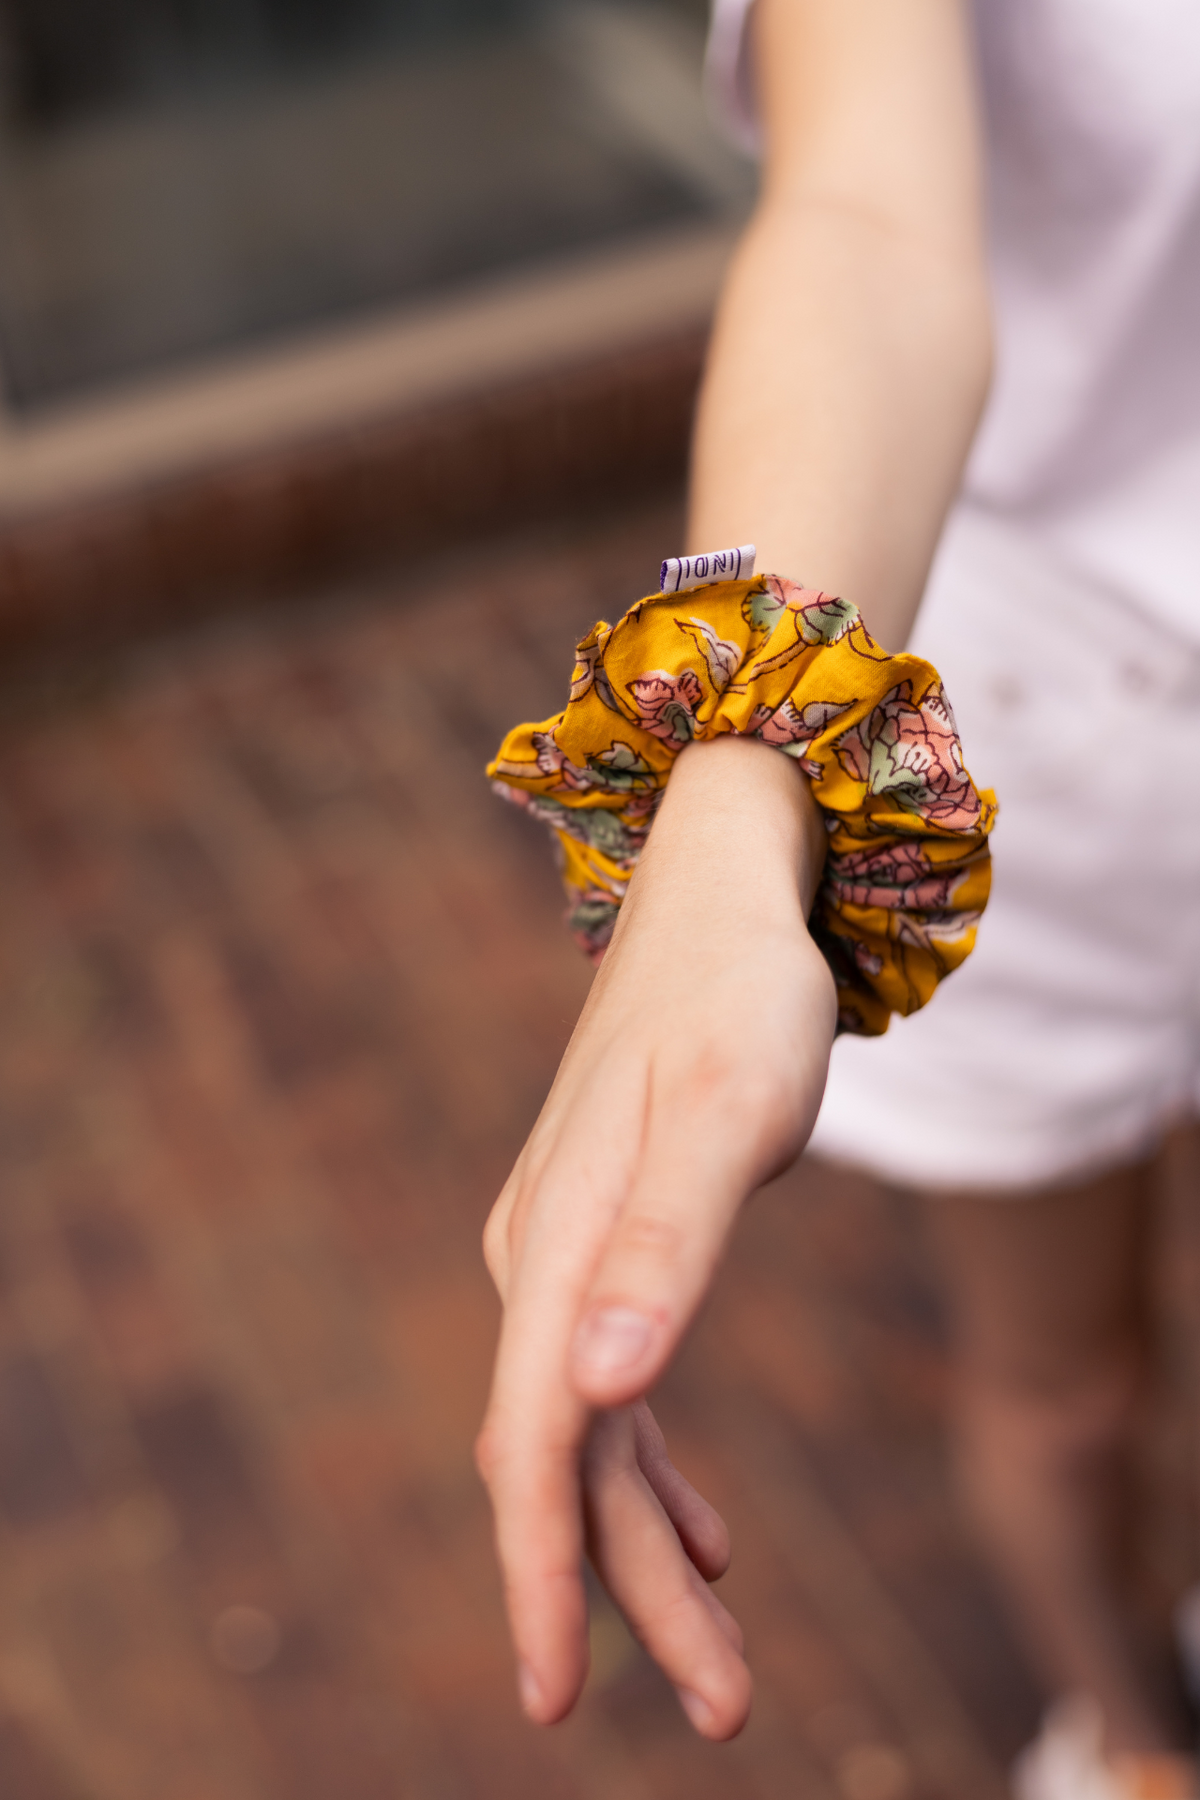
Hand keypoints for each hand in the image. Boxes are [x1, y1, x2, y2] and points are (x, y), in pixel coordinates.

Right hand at [476, 736, 836, 1738]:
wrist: (714, 898)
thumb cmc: (739, 998)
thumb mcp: (730, 1109)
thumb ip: (669, 1243)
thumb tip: (601, 1392)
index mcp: (562, 1245)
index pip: (536, 1441)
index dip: (545, 1575)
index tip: (559, 1697)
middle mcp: (541, 1260)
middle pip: (565, 1459)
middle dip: (627, 1592)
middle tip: (724, 1706)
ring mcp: (562, 1252)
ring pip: (587, 1435)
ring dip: (642, 1545)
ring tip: (722, 1651)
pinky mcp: (596, 1240)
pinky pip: (607, 1388)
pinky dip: (648, 1469)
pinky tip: (701, 1524)